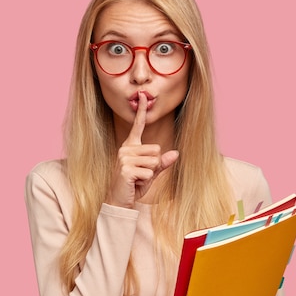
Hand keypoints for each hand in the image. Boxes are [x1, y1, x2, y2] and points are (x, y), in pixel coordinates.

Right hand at [105, 91, 178, 208]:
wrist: (119, 200)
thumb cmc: (134, 185)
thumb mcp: (151, 173)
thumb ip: (162, 163)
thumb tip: (175, 152)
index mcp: (130, 146)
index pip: (137, 125)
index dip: (141, 110)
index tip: (143, 95)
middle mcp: (125, 149)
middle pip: (156, 149)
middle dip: (154, 165)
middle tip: (140, 174)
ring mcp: (124, 158)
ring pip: (154, 161)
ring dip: (150, 174)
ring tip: (137, 179)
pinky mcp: (126, 169)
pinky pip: (149, 172)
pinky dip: (146, 181)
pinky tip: (134, 183)